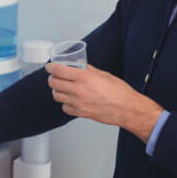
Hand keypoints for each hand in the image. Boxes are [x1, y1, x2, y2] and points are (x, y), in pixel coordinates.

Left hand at [45, 63, 162, 141]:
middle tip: (55, 76)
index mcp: (84, 78)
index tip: (49, 67)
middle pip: (53, 83)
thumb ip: (87, 69)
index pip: (58, 70)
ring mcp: (77, 103)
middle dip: (52, 78)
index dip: (51, 67)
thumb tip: (77, 64)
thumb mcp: (103, 74)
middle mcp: (78, 90)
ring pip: (56, 95)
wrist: (127, 109)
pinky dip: (65, 103)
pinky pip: (64, 107)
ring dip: (57, 90)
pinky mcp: (79, 113)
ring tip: (63, 87)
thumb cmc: (119, 91)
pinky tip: (71, 99)